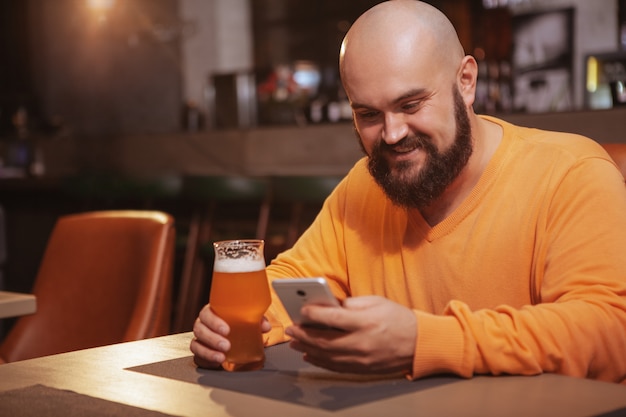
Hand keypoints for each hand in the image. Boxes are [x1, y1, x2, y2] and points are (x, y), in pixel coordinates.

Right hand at [190, 304, 271, 368]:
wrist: (236, 334)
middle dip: (212, 339)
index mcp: (212, 312)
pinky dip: (206, 361)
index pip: (206, 314)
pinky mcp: (200, 352)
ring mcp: (200, 339)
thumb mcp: (248, 318)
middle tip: (226, 345)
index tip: (226, 330)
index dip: (214, 322)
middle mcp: (203, 325)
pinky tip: (216, 363)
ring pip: (196, 345)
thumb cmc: (238, 322)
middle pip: (199, 330)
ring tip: (221, 357)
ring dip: (208, 352)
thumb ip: (257, 319)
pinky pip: (197, 357)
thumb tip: (265, 327)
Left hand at [286, 295, 416, 373]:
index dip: (314, 315)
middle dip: (304, 334)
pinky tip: (309, 355)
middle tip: (290, 329)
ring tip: (294, 342)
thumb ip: (351, 304)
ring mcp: (361, 359)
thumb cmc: (397, 318)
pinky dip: (319, 361)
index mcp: (366, 322)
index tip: (302, 311)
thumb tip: (328, 306)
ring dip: (307, 348)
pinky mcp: (361, 369)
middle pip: (325, 340)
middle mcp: (362, 342)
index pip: (333, 319)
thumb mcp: (376, 302)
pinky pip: (335, 366)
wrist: (419, 343)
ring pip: (327, 356)